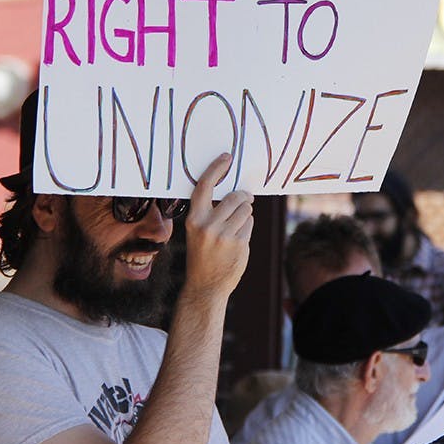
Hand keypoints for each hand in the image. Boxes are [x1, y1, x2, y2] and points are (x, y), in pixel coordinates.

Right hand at [182, 153, 253, 300]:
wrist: (205, 286)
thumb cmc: (203, 254)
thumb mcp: (198, 231)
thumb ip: (210, 212)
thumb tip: (236, 192)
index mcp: (193, 219)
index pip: (204, 186)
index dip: (216, 169)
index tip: (227, 157)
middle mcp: (207, 226)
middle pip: (234, 197)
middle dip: (243, 197)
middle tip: (245, 199)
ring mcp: (224, 235)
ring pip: (245, 210)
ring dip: (245, 213)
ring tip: (236, 225)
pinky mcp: (239, 244)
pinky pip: (250, 224)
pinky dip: (247, 227)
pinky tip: (238, 239)